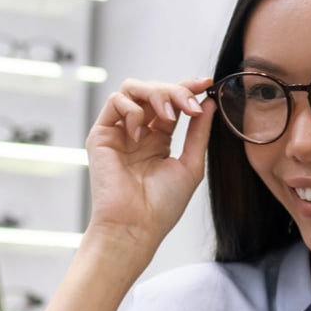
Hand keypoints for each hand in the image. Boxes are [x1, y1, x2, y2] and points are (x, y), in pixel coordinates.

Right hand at [85, 77, 216, 256]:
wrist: (137, 226)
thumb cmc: (162, 205)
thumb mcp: (191, 164)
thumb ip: (199, 132)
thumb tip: (209, 102)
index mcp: (159, 139)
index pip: (171, 102)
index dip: (187, 88)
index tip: (206, 83)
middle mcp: (138, 132)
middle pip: (154, 90)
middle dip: (176, 91)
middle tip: (191, 105)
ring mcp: (119, 131)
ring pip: (133, 88)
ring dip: (156, 94)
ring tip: (169, 115)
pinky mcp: (101, 134)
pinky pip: (115, 102)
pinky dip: (133, 110)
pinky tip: (141, 134)